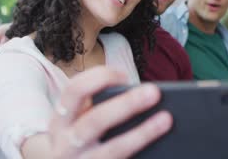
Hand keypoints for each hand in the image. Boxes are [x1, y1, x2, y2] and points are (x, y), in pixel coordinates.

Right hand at [46, 67, 172, 158]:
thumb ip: (100, 109)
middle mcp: (65, 142)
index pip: (74, 90)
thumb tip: (143, 95)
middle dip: (126, 104)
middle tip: (155, 92)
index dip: (100, 79)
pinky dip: (141, 152)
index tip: (125, 76)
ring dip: (142, 133)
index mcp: (61, 119)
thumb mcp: (79, 123)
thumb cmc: (81, 139)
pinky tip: (161, 147)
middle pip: (96, 120)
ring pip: (113, 149)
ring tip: (166, 119)